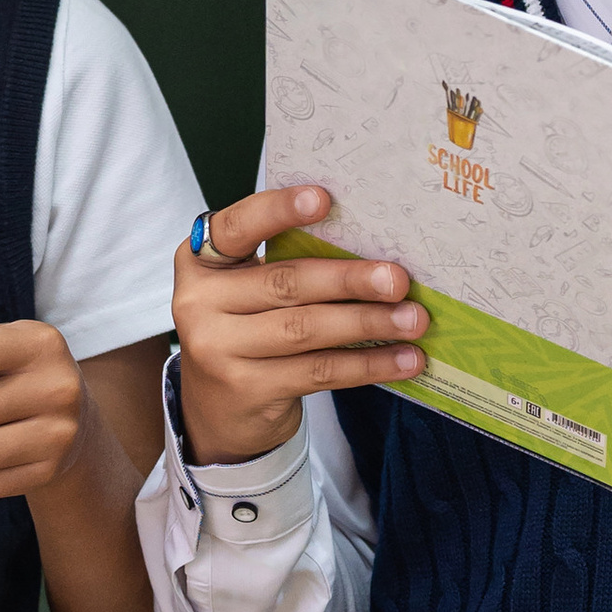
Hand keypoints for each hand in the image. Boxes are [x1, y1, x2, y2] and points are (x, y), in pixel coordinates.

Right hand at [170, 185, 428, 465]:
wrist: (215, 412)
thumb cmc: (245, 332)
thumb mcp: (246, 291)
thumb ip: (285, 265)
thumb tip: (373, 248)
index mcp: (201, 262)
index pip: (238, 227)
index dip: (279, 211)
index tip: (324, 198)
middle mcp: (198, 303)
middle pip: (286, 283)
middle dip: (349, 280)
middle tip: (398, 279)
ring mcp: (217, 350)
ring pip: (306, 330)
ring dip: (368, 322)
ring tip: (413, 320)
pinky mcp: (246, 390)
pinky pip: (318, 372)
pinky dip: (367, 364)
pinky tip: (403, 360)